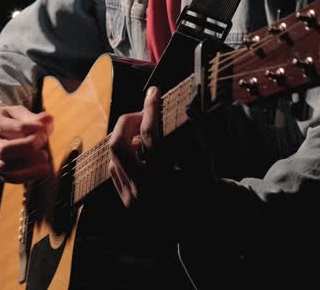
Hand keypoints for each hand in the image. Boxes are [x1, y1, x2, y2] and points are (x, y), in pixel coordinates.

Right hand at [0, 105, 53, 182]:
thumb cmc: (0, 121)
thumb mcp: (13, 113)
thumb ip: (31, 117)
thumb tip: (49, 120)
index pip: (13, 128)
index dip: (33, 129)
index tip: (45, 128)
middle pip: (4, 150)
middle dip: (28, 146)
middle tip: (43, 140)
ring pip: (5, 167)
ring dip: (29, 165)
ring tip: (44, 157)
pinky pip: (10, 179)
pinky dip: (28, 176)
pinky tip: (42, 170)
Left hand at [108, 86, 215, 212]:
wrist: (198, 227)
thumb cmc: (206, 191)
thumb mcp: (205, 163)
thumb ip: (193, 137)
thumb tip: (184, 109)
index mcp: (165, 178)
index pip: (150, 135)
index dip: (151, 108)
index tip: (154, 92)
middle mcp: (143, 189)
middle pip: (118, 144)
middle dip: (127, 121)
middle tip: (143, 113)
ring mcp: (131, 197)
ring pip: (113, 156)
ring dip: (126, 137)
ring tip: (144, 132)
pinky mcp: (126, 201)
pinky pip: (114, 169)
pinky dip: (124, 155)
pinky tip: (139, 151)